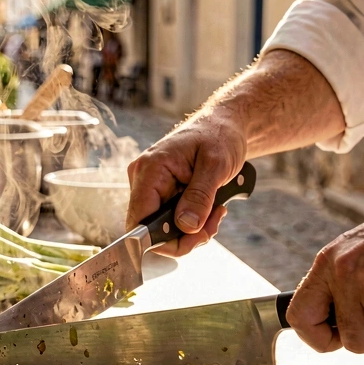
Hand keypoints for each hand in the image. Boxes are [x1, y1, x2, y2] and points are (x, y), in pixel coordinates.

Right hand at [126, 111, 245, 255]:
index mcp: (150, 169)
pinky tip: (209, 209)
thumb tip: (186, 226)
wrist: (224, 124)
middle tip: (212, 225)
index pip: (139, 220)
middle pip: (152, 229)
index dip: (161, 240)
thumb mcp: (215, 166)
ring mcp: (151, 186)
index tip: (193, 239)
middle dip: (185, 236)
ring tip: (216, 212)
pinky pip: (171, 219)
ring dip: (192, 229)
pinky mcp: (162, 191)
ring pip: (163, 227)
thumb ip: (199, 197)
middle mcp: (143, 179)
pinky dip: (192, 221)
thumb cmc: (219, 135)